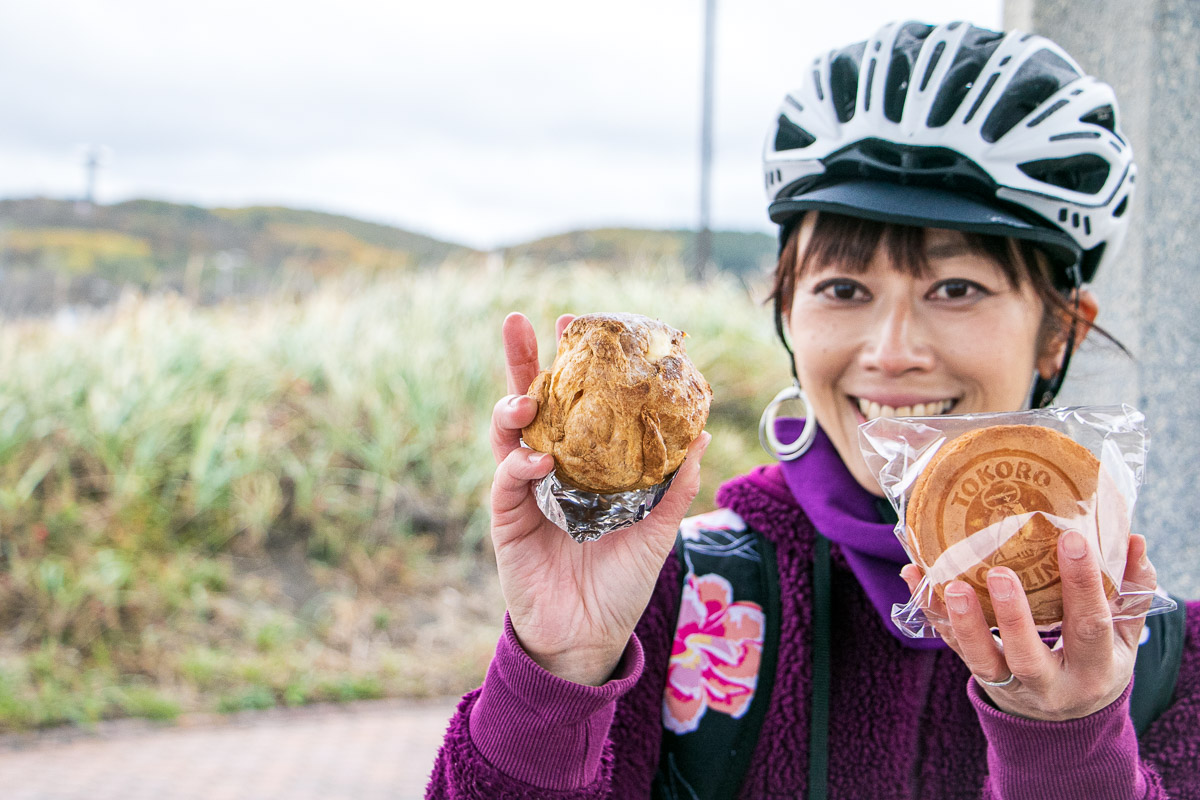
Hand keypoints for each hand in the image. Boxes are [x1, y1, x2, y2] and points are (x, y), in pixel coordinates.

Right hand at [489, 312, 709, 685]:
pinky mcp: (507, 519)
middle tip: (516, 321)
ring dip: (513, 406)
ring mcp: (524, 490)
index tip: (574, 323)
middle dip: (521, 360)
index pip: (573, 402)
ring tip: (528, 397)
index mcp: (584, 462)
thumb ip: (673, 484)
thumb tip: (702, 433)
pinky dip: (518, 464)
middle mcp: (550, 467)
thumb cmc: (622, 582)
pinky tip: (539, 460)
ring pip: (507, 433)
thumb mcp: (657, 529)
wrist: (591, 636)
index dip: (570, 363)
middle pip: (530, 402)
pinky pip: (505, 479)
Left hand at [901, 531, 1157, 720]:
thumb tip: (1135, 539)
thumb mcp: (1123, 638)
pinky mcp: (978, 674)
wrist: (1064, 725)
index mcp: (1094, 670)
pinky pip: (950, 643)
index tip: (1072, 539)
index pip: (1089, 627)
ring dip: (963, 621)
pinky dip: (931, 610)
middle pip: (1027, 656)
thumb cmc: (1095, 663)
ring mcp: (1008, 684)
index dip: (1083, 585)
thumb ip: (1132, 593)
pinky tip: (913, 573)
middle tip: (1001, 573)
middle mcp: (1049, 684)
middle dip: (1013, 617)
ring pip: (980, 659)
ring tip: (949, 584)